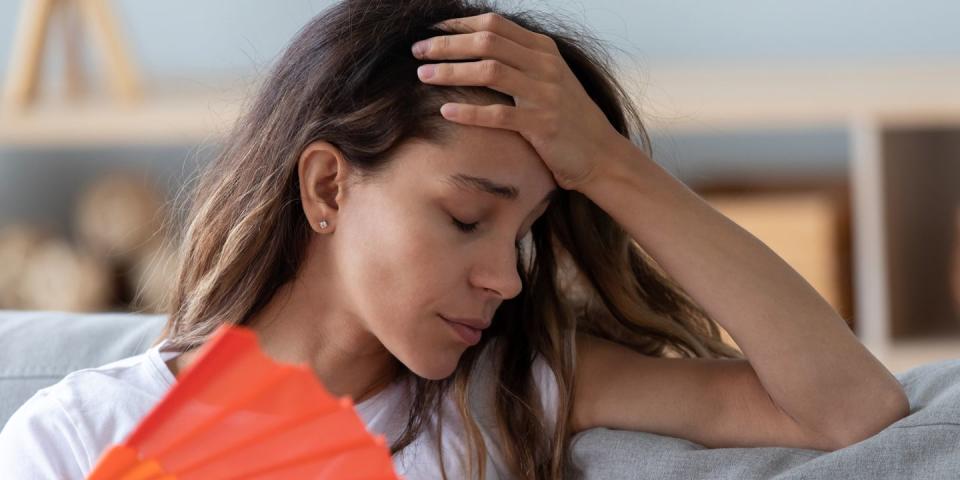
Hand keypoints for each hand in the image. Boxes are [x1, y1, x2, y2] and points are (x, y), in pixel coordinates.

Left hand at [412, 13, 629, 190]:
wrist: (602, 155)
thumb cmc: (567, 119)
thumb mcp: (549, 80)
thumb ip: (520, 61)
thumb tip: (477, 48)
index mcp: (544, 50)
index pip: (494, 25)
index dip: (459, 25)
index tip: (431, 32)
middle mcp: (545, 66)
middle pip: (487, 43)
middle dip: (447, 45)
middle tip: (417, 51)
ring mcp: (545, 94)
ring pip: (489, 71)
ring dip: (451, 72)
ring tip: (422, 75)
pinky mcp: (543, 125)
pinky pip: (499, 114)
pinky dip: (469, 112)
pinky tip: (444, 111)